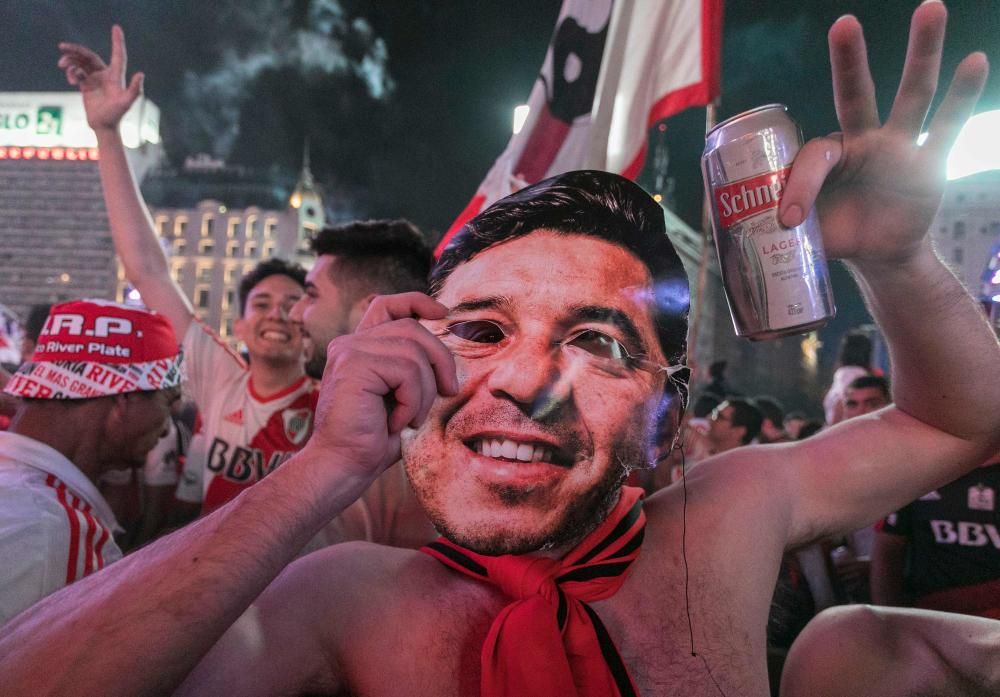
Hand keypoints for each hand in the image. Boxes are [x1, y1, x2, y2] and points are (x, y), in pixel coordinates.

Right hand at [58, 25, 142, 131]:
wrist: (104, 126)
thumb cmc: (116, 115)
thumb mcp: (126, 102)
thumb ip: (135, 89)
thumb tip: (141, 74)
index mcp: (116, 76)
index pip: (118, 55)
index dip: (117, 41)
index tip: (116, 27)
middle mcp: (106, 75)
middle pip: (89, 56)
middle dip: (76, 50)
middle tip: (62, 46)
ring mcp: (95, 79)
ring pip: (80, 63)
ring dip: (70, 61)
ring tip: (61, 64)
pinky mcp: (86, 85)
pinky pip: (76, 72)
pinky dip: (70, 72)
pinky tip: (70, 79)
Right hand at [305, 293, 458, 480]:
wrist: (344, 466)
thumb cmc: (375, 439)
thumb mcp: (404, 398)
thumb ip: (416, 371)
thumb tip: (450, 359)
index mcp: (361, 348)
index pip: (387, 305)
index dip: (416, 302)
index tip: (442, 313)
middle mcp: (350, 343)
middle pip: (412, 329)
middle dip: (441, 359)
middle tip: (448, 392)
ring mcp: (349, 351)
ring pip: (413, 352)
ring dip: (425, 391)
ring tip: (412, 418)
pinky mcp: (352, 365)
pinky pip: (406, 372)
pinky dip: (412, 401)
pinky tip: (396, 423)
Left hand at [780, 2, 988, 267]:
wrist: (877, 254)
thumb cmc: (836, 233)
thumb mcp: (806, 231)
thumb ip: (785, 219)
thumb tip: (754, 222)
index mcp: (829, 155)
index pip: (814, 156)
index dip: (800, 186)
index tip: (789, 219)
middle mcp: (864, 140)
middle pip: (857, 93)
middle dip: (850, 60)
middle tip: (844, 23)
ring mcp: (899, 146)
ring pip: (912, 94)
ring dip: (922, 53)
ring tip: (931, 7)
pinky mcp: (929, 163)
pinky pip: (947, 128)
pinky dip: (961, 96)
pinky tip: (974, 62)